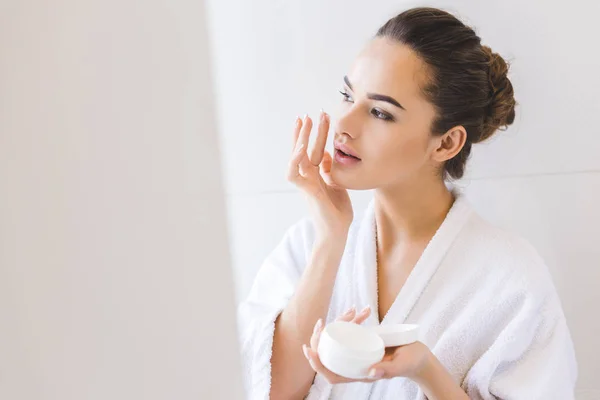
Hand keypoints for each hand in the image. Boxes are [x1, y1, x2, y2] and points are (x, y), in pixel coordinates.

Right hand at [287, 112, 352, 239]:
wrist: (337, 232)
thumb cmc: (337, 211)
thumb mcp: (337, 184)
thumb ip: (330, 169)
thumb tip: (327, 154)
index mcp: (317, 175)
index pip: (314, 150)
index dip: (316, 134)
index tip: (321, 117)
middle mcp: (309, 177)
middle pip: (304, 149)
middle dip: (307, 131)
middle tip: (311, 113)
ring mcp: (306, 184)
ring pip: (296, 157)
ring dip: (299, 139)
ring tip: (303, 122)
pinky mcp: (307, 192)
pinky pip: (294, 174)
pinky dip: (295, 161)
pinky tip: (301, 148)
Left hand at [302, 307, 430, 383]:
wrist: (420, 355)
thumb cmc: (412, 362)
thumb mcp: (402, 365)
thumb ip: (388, 370)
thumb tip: (371, 372)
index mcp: (360, 373)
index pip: (332, 374)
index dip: (318, 365)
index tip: (309, 350)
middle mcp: (356, 363)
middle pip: (330, 355)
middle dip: (321, 339)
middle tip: (320, 323)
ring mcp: (359, 351)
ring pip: (339, 339)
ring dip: (340, 323)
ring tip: (353, 311)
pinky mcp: (365, 340)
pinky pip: (353, 330)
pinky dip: (355, 319)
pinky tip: (364, 310)